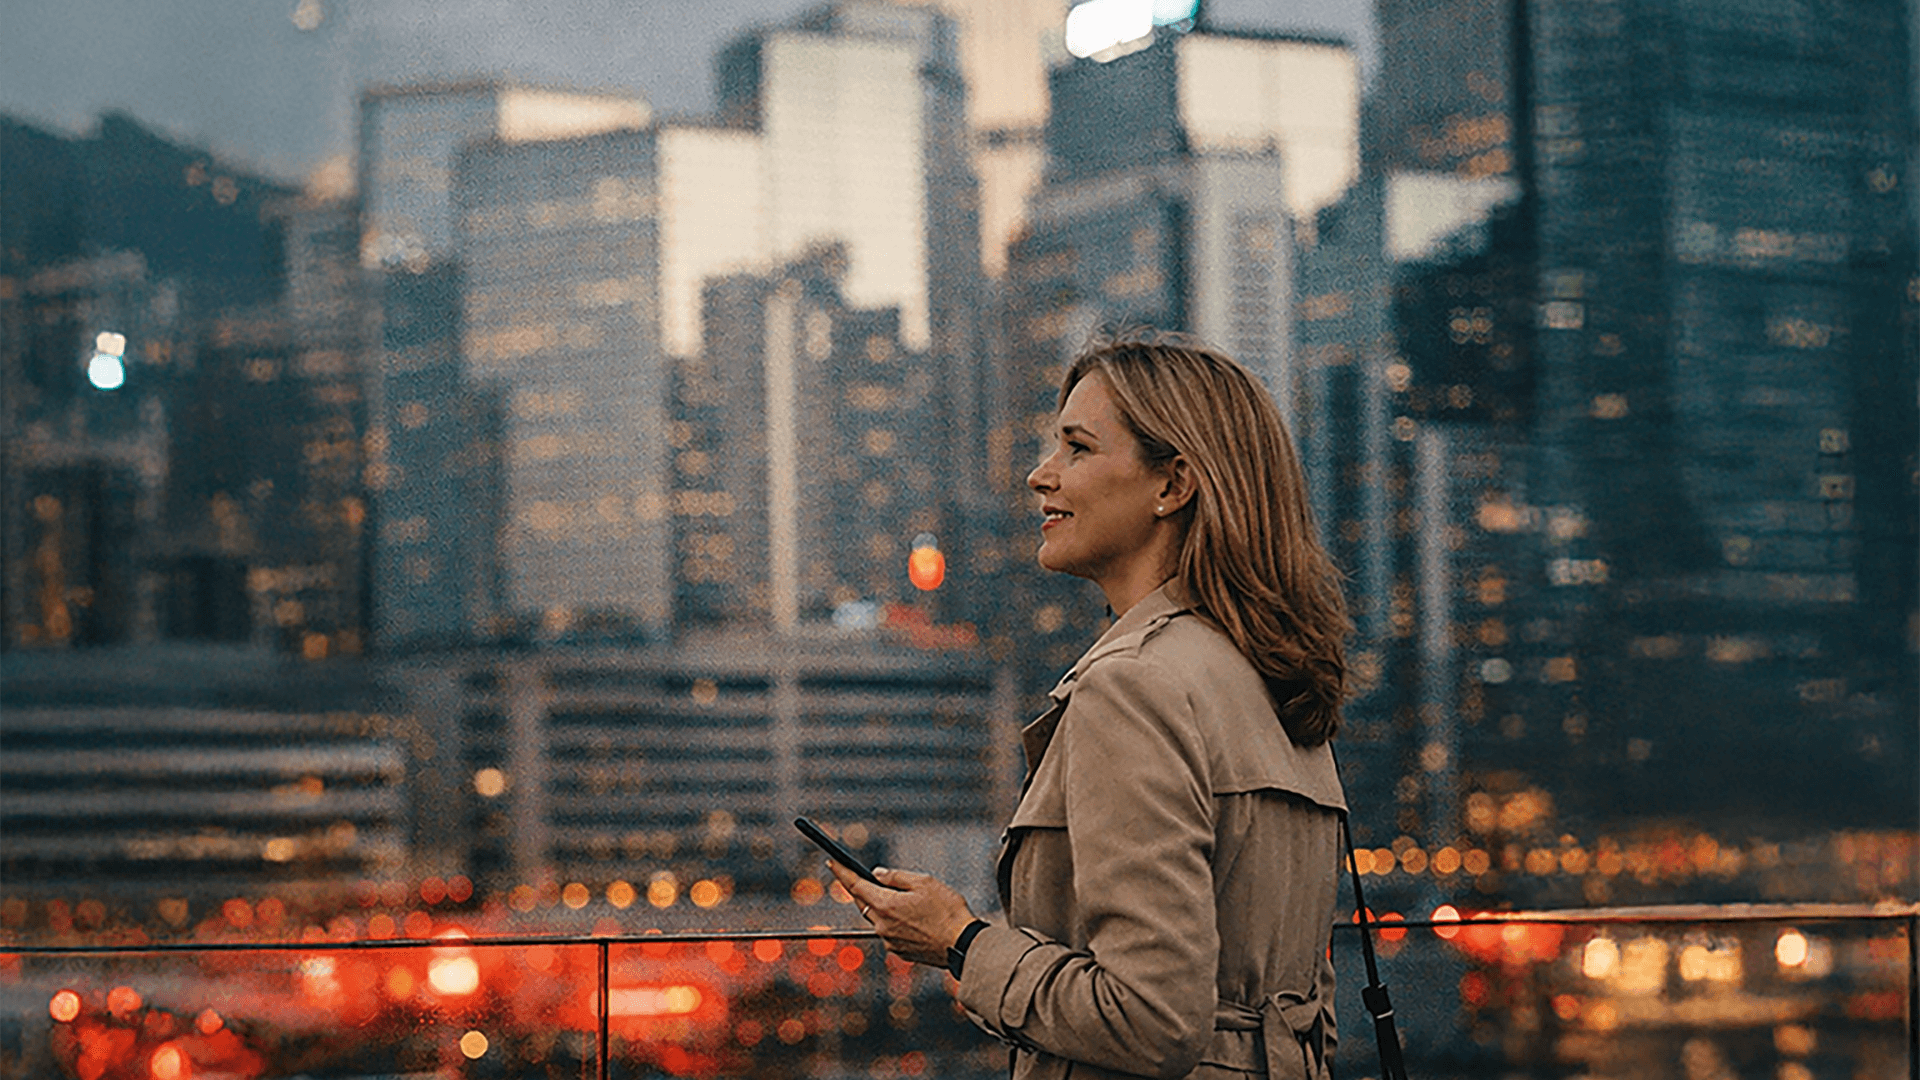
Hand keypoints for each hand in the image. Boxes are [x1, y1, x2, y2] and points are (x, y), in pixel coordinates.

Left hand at [827, 862, 976, 967]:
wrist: (963, 945)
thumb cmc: (948, 911)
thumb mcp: (924, 882)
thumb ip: (896, 877)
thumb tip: (876, 874)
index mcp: (886, 905)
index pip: (855, 885)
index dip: (842, 872)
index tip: (832, 862)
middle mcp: (882, 925)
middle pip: (862, 903)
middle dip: (860, 888)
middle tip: (860, 876)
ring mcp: (889, 941)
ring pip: (876, 918)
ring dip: (880, 906)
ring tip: (899, 897)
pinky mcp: (899, 952)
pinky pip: (888, 932)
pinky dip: (893, 921)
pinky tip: (911, 917)